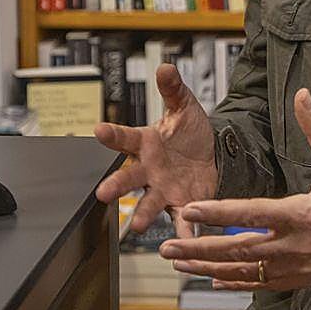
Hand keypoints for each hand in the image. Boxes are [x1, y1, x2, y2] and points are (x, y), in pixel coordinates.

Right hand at [94, 63, 217, 235]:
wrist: (211, 154)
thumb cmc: (188, 131)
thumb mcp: (184, 106)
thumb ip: (173, 89)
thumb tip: (165, 67)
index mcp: (145, 144)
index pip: (124, 137)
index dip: (111, 134)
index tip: (99, 129)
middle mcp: (149, 170)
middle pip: (128, 178)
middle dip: (115, 185)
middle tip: (102, 193)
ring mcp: (163, 190)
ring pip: (149, 204)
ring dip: (142, 215)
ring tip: (136, 227)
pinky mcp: (182, 205)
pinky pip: (181, 220)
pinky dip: (183, 231)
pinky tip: (184, 242)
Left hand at [157, 88, 310, 289]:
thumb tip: (302, 96)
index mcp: (302, 213)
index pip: (250, 214)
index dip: (218, 212)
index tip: (191, 210)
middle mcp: (295, 244)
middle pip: (238, 250)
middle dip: (199, 248)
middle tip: (168, 246)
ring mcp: (297, 266)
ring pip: (244, 271)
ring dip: (209, 267)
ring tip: (180, 262)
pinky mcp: (302, 279)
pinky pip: (262, 283)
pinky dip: (236, 282)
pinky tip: (214, 279)